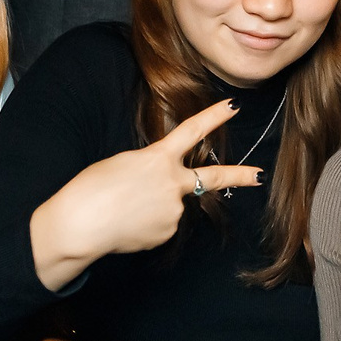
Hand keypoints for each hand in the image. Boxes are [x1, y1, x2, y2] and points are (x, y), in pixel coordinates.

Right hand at [30, 100, 264, 291]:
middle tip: (259, 176)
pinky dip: (146, 224)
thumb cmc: (92, 188)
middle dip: (240, 176)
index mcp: (158, 158)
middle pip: (212, 179)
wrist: (80, 224)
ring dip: (154, 207)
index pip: (192, 131)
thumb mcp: (124, 164)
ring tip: (124, 209)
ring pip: (171, 206)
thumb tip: (165, 190)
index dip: (213, 117)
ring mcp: (173, 212)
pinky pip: (161, 226)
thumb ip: (152, 170)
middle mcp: (173, 184)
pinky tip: (127, 224)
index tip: (232, 106)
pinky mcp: (166, 233)